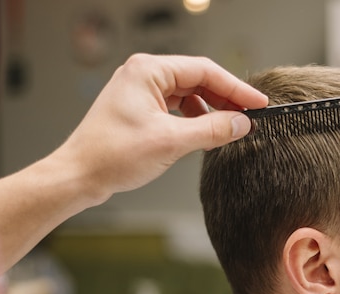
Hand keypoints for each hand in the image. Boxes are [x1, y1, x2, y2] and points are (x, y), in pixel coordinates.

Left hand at [54, 54, 267, 207]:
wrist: (81, 175)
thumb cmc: (113, 155)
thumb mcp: (171, 142)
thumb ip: (211, 130)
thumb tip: (242, 123)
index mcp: (148, 71)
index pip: (204, 71)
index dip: (236, 88)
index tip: (258, 102)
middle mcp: (143, 74)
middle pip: (197, 80)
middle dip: (225, 99)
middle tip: (249, 117)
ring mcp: (141, 92)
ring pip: (188, 94)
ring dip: (210, 111)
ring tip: (227, 130)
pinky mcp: (139, 109)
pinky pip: (176, 108)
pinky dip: (193, 120)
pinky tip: (203, 136)